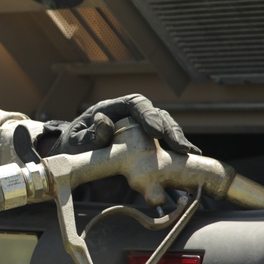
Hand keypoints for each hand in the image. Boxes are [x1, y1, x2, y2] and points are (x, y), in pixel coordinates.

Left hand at [46, 94, 198, 155]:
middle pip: (155, 114)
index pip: (135, 103)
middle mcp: (129, 116)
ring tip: (187, 152)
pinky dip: (176, 149)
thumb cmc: (72, 147)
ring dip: (176, 138)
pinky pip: (163, 143)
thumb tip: (104, 121)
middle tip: (179, 146)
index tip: (156, 131)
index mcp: (112, 108)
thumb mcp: (75, 141)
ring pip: (164, 127)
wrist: (72, 161)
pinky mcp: (145, 144)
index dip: (148, 114)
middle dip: (169, 128)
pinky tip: (191, 156)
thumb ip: (89, 134)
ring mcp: (139, 129)